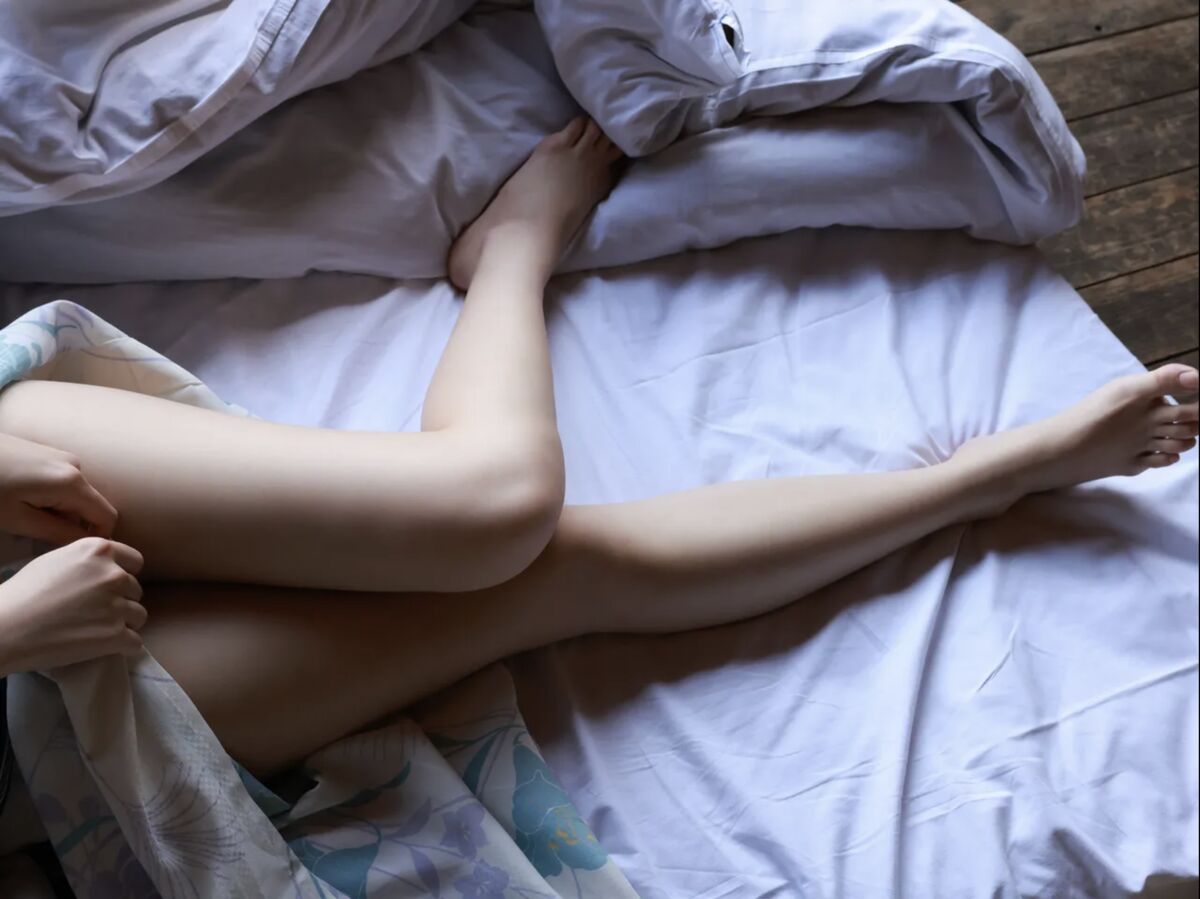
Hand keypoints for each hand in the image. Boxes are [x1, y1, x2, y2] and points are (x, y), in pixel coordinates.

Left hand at [0, 432, 117, 542]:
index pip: (107, 517)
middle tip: (38, 536)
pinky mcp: (47, 453)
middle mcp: (75, 466)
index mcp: (72, 483)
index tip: (72, 552)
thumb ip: (56, 533)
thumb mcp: (17, 520)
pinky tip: (21, 499)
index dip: (96, 538)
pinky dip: (51, 497)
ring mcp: (61, 456)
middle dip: (72, 524)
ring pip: (75, 495)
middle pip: (90, 506)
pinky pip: (62, 482)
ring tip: (24, 516)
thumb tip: (84, 544)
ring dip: (59, 511)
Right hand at [0, 538, 145, 674]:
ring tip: (96, 631)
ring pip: (139, 616)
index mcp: (98, 551)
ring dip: (124, 624)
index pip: (134, 561)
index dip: (124, 575)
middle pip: (136, 590)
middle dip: (121, 601)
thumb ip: (87, 561)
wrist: (6, 628)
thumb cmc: (22, 594)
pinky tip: (104, 647)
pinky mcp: (115, 635)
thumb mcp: (55, 561)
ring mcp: (116, 605)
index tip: (110, 588)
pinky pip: (135, 642)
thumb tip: (105, 568)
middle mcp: (113, 574)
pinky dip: (122, 647)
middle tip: (95, 613)